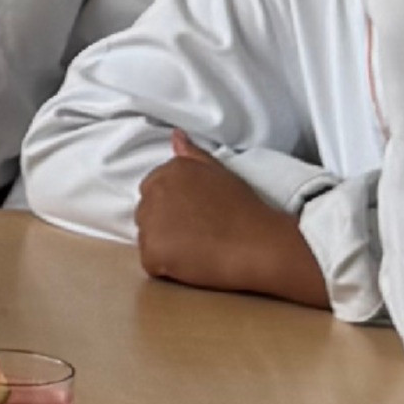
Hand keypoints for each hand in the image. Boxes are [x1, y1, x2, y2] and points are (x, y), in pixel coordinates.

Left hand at [132, 134, 326, 304]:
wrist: (257, 243)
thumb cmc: (244, 209)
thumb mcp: (220, 172)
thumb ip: (193, 155)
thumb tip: (175, 136)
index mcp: (169, 170)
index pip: (152, 190)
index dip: (174, 208)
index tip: (195, 217)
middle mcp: (154, 191)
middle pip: (146, 214)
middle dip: (165, 225)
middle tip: (197, 233)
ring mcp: (150, 222)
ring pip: (147, 238)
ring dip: (165, 246)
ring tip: (197, 248)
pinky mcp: (152, 252)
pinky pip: (151, 263)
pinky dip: (166, 267)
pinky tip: (191, 263)